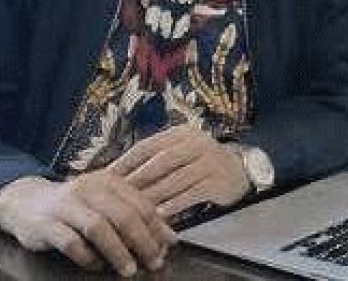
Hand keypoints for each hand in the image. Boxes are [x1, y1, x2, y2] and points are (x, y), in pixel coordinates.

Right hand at [0, 171, 176, 276]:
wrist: (26, 201)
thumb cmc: (75, 205)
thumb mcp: (105, 203)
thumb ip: (135, 215)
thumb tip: (170, 238)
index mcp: (106, 181)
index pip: (140, 203)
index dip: (156, 227)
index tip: (167, 248)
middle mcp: (87, 188)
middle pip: (122, 215)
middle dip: (142, 242)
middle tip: (153, 262)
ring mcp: (64, 205)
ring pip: (97, 227)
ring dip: (117, 251)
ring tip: (129, 270)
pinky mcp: (45, 224)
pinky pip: (70, 243)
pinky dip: (87, 257)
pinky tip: (95, 266)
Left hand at [110, 125, 250, 218]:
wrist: (240, 169)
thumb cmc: (200, 163)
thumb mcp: (180, 152)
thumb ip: (155, 159)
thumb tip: (119, 175)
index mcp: (180, 134)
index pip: (148, 145)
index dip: (126, 161)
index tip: (107, 176)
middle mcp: (195, 143)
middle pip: (161, 161)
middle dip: (138, 178)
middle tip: (118, 195)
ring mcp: (208, 162)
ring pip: (175, 179)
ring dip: (154, 194)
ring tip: (134, 208)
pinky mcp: (218, 182)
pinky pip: (192, 193)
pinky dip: (174, 203)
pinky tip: (160, 214)